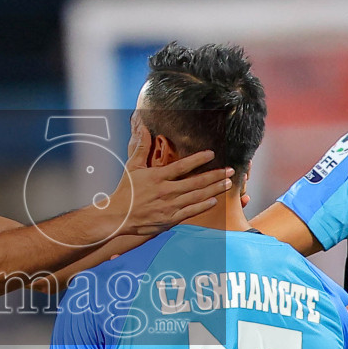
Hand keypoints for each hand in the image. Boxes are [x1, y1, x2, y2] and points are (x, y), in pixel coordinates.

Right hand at [105, 128, 230, 238]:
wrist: (117, 217)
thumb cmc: (125, 191)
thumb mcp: (132, 167)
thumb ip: (141, 147)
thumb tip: (145, 128)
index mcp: (157, 177)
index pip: (182, 166)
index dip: (198, 159)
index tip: (212, 154)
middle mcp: (165, 192)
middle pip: (196, 182)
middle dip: (215, 176)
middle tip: (230, 171)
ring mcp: (169, 207)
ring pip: (197, 197)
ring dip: (214, 190)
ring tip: (227, 184)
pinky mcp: (169, 220)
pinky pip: (190, 212)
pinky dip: (203, 206)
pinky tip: (213, 201)